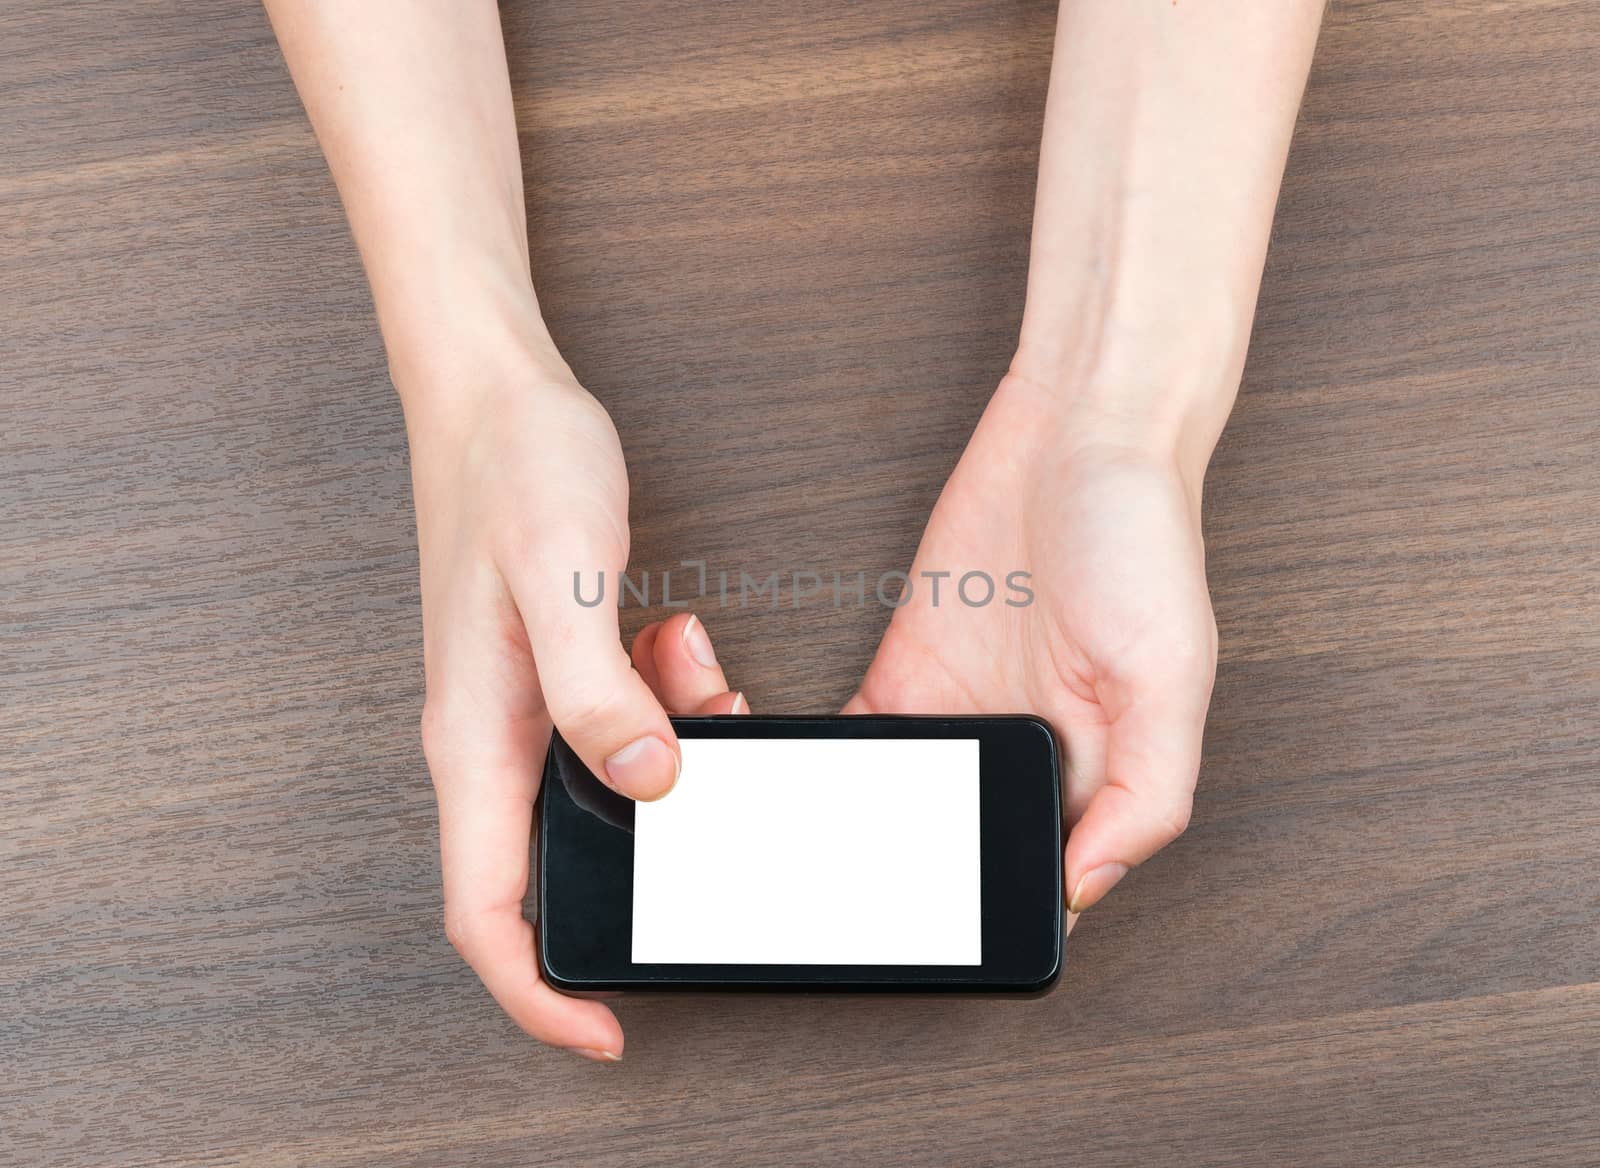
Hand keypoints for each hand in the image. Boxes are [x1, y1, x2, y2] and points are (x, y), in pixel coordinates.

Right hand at [408, 361, 743, 1059]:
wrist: (491, 388)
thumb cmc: (510, 466)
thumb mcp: (562, 573)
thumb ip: (598, 690)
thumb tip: (649, 785)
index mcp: (475, 736)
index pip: (485, 907)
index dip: (536, 990)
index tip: (603, 1030)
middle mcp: (491, 735)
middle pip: (553, 862)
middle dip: (641, 861)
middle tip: (714, 819)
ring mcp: (521, 703)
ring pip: (603, 790)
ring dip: (671, 762)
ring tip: (705, 680)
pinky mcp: (555, 668)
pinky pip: (619, 727)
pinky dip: (669, 707)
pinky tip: (683, 647)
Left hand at [846, 371, 1217, 917]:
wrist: (1077, 429)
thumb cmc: (1141, 535)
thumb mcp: (1171, 674)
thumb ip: (1148, 792)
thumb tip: (1090, 885)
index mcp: (1097, 772)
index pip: (1043, 873)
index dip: (997, 911)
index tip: (941, 934)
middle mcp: (1025, 752)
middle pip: (958, 845)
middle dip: (906, 878)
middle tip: (848, 899)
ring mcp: (960, 713)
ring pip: (896, 802)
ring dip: (854, 825)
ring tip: (809, 846)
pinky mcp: (907, 667)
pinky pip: (853, 736)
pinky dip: (819, 760)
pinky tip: (788, 776)